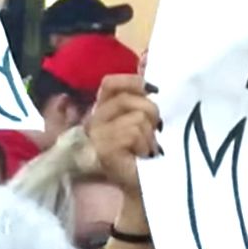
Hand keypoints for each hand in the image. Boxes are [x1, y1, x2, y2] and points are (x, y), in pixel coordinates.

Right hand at [87, 74, 160, 196]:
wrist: (145, 190)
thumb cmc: (149, 156)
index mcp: (103, 111)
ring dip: (149, 135)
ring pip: (137, 116)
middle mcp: (94, 122)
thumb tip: (146, 59)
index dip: (133, 83)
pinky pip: (133, 131)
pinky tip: (142, 157)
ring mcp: (96, 137)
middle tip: (153, 135)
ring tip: (147, 150)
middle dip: (151, 115)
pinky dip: (145, 145)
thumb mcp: (147, 121)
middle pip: (129, 98)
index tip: (152, 95)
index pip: (111, 84)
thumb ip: (143, 95)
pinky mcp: (102, 150)